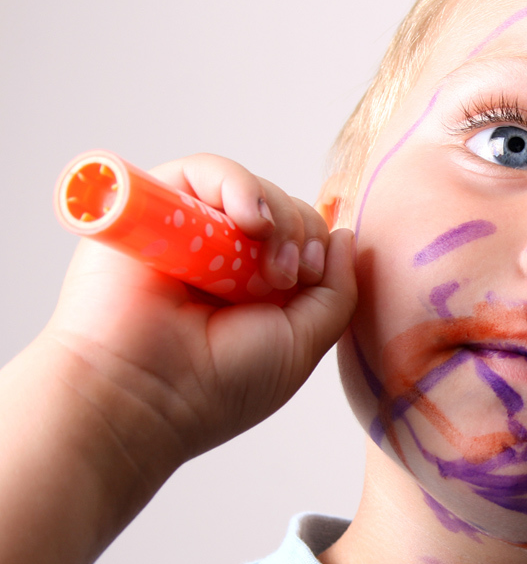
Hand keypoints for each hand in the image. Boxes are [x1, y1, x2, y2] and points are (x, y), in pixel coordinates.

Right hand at [43, 153, 356, 476]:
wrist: (145, 393)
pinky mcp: (154, 206)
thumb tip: (343, 233)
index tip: (307, 277)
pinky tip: (248, 221)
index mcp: (258, 285)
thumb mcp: (304, 341)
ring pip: (252, 189)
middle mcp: (223, 254)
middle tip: (286, 277)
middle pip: (284, 208)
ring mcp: (188, 229)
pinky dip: (238, 185)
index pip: (305, 236)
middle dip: (300, 235)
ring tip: (264, 266)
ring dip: (275, 217)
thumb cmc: (222, 382)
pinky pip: (206, 170)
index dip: (318, 245)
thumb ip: (336, 290)